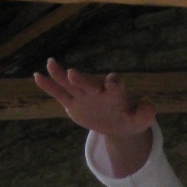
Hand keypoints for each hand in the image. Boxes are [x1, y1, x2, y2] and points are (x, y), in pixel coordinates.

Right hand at [33, 58, 154, 136]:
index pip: (115, 85)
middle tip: (73, 74)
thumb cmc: (128, 119)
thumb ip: (145, 115)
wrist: (115, 123)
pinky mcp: (72, 103)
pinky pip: (59, 94)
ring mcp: (83, 95)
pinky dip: (49, 86)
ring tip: (50, 64)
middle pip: (89, 83)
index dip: (113, 84)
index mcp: (115, 93)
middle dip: (82, 79)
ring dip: (60, 75)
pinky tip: (37, 77)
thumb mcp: (139, 121)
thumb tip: (149, 109)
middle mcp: (97, 90)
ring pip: (70, 84)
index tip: (112, 83)